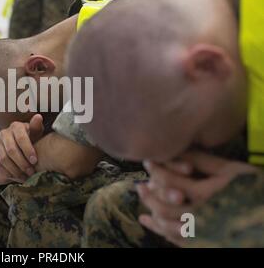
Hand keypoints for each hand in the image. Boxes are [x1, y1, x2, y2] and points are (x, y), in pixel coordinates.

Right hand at [0, 114, 44, 181]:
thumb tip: (38, 117)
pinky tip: (16, 178)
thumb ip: (36, 127)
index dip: (27, 150)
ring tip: (25, 177)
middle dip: (22, 163)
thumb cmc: (32, 138)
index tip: (35, 161)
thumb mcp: (36, 133)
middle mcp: (4, 133)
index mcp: (16, 126)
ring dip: (15, 170)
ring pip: (3, 159)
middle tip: (31, 172)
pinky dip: (7, 173)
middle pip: (11, 150)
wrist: (20, 144)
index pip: (20, 138)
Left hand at [137, 151, 256, 244]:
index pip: (171, 182)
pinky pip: (177, 240)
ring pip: (168, 227)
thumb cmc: (255, 189)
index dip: (157, 170)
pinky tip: (149, 222)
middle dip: (150, 196)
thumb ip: (204, 161)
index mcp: (206, 194)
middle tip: (140, 187)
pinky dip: (161, 231)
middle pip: (164, 207)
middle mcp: (201, 216)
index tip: (147, 162)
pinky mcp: (204, 243)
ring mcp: (202, 233)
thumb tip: (176, 148)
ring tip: (143, 206)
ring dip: (153, 216)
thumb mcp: (233, 170)